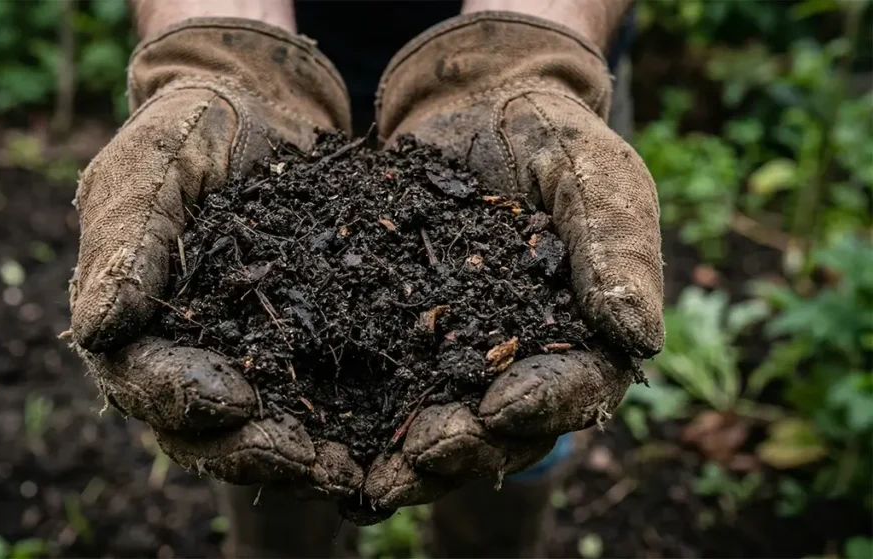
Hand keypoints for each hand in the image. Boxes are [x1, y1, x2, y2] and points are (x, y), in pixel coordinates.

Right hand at [69, 18, 361, 498]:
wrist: (260, 108)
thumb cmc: (189, 131)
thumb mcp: (151, 167)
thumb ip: (126, 242)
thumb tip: (96, 330)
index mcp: (137, 326)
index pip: (149, 381)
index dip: (184, 399)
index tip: (228, 401)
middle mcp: (194, 360)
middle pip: (213, 431)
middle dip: (257, 451)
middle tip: (309, 463)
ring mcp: (256, 361)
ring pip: (276, 430)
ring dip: (314, 459)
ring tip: (360, 472)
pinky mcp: (314, 348)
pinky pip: (334, 397)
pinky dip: (362, 420)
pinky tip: (402, 434)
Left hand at [363, 12, 663, 510]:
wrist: (477, 106)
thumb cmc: (551, 138)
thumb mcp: (593, 177)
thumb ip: (617, 250)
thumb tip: (641, 341)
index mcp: (581, 339)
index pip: (574, 389)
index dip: (541, 405)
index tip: (501, 407)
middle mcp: (515, 365)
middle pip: (495, 430)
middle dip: (458, 449)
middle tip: (416, 461)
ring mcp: (449, 359)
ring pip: (430, 425)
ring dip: (396, 456)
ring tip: (358, 476)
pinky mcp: (393, 341)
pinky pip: (371, 384)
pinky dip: (345, 411)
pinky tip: (309, 427)